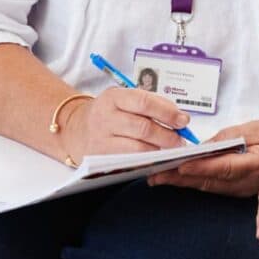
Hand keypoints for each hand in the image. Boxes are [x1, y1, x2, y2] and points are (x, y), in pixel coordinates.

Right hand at [65, 86, 190, 159]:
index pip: (144, 102)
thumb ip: (150, 105)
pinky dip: (146, 160)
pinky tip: (155, 158)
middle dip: (167, 135)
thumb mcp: (124, 100)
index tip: (183, 120)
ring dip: (159, 150)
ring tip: (171, 149)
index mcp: (114, 97)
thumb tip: (178, 117)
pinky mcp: (99, 158)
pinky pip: (128, 161)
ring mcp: (101, 139)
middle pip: (143, 128)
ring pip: (137, 148)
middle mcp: (105, 117)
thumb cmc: (109, 113)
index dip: (167, 112)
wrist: (75, 129)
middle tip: (180, 140)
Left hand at [148, 120, 258, 195]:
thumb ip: (229, 137)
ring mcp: (241, 190)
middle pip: (209, 181)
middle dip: (180, 179)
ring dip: (182, 183)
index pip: (222, 167)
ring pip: (207, 187)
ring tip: (158, 177)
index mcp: (255, 164)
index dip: (199, 167)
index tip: (179, 166)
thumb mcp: (256, 128)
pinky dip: (193, 183)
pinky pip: (212, 188)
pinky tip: (176, 179)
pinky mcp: (237, 192)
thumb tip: (202, 147)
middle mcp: (246, 182)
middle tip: (155, 175)